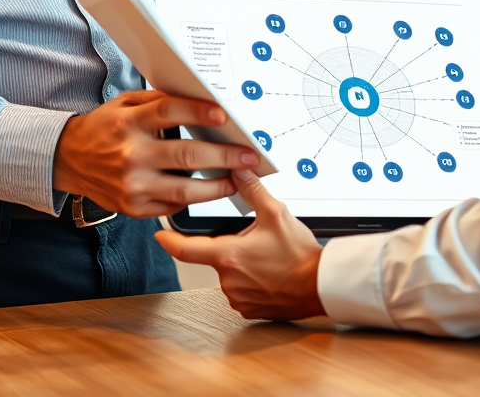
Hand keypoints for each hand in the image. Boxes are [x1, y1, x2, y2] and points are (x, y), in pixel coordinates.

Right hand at [52, 91, 260, 218]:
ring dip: (218, 186)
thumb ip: (157, 100)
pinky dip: (195, 199)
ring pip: (185, 190)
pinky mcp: (134, 208)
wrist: (68, 159)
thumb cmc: (102, 129)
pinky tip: (210, 191)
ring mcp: (132, 185)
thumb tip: (197, 98)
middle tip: (248, 155)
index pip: (169, 112)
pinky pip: (172, 206)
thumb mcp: (124, 103)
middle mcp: (131, 155)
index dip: (199, 112)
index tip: (224, 116)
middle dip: (224, 156)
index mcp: (129, 122)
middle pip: (186, 155)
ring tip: (238, 179)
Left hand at [156, 169, 324, 320]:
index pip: (185, 249)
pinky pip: (240, 290)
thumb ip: (252, 191)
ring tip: (266, 257)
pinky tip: (268, 272)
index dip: (169, 240)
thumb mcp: (275, 213)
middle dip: (230, 245)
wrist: (319, 285)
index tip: (160, 234)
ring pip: (229, 273)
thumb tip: (238, 171)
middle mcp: (228, 280)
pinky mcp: (248, 308)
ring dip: (241, 263)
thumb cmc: (299, 255)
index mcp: (228, 256)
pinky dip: (249, 279)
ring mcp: (237, 297)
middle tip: (255, 240)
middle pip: (215, 256)